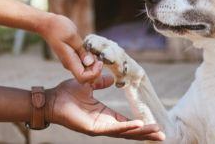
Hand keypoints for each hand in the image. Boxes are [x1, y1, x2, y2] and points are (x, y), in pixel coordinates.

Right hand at [40, 13, 101, 82]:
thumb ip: (82, 50)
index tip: (100, 61)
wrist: (47, 25)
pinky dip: (90, 59)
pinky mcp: (72, 56)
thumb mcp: (72, 36)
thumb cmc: (58, 28)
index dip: (94, 73)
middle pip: (86, 77)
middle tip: (99, 55)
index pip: (83, 78)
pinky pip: (83, 63)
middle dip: (96, 69)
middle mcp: (70, 64)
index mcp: (69, 61)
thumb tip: (90, 62)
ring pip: (85, 70)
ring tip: (95, 50)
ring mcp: (71, 61)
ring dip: (94, 64)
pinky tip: (90, 49)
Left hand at [46, 75, 164, 140]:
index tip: (155, 125)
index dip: (140, 125)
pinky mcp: (93, 129)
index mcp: (104, 115)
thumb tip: (112, 78)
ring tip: (156, 132)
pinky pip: (113, 129)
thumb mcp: (89, 84)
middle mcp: (104, 124)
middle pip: (129, 131)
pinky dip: (126, 127)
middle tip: (163, 135)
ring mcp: (99, 128)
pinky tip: (138, 125)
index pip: (126, 122)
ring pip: (124, 133)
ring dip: (140, 132)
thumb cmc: (67, 93)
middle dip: (146, 134)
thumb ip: (100, 81)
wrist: (51, 98)